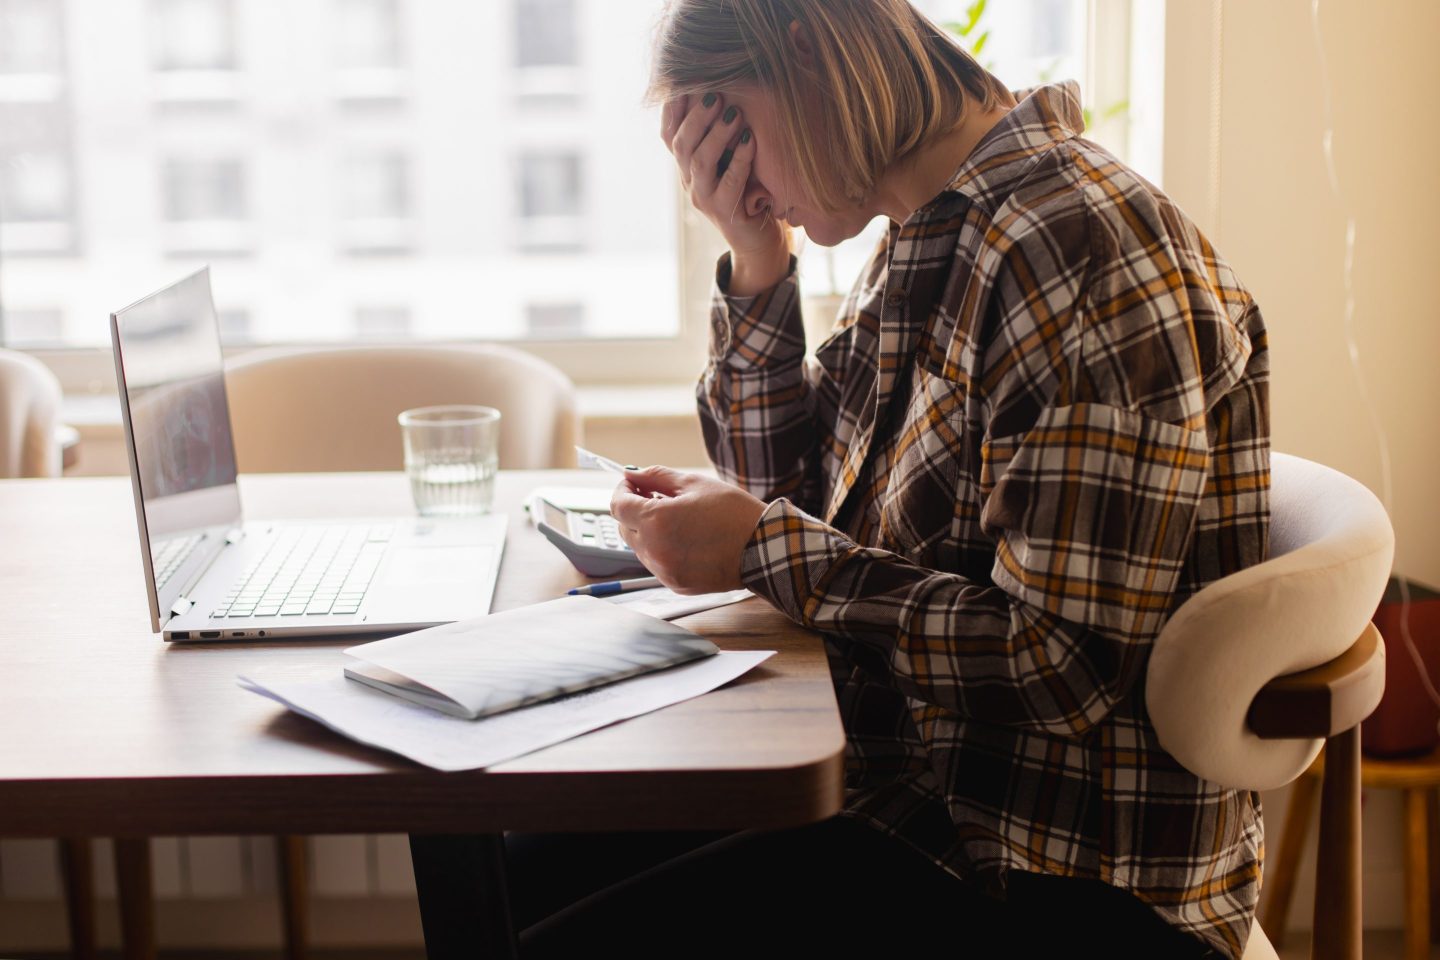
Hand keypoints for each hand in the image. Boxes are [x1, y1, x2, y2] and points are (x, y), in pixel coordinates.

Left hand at [610, 466, 767, 594]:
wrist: (764, 549)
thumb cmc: (734, 514)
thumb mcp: (696, 484)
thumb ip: (657, 477)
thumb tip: (633, 474)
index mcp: (656, 520)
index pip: (618, 506)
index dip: (623, 491)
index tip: (633, 484)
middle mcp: (654, 549)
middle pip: (624, 528)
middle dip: (635, 511)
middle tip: (656, 497)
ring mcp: (664, 570)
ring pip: (639, 548)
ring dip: (647, 531)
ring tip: (677, 519)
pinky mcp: (675, 584)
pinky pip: (656, 564)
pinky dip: (662, 550)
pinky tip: (685, 539)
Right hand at [660, 93, 789, 270]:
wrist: (758, 239)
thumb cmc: (749, 191)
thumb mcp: (731, 157)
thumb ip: (721, 132)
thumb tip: (724, 89)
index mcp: (686, 166)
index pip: (669, 134)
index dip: (672, 109)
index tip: (683, 82)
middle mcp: (689, 181)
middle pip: (681, 144)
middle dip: (697, 116)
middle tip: (716, 93)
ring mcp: (703, 198)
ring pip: (700, 161)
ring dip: (717, 134)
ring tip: (734, 113)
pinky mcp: (723, 212)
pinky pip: (729, 182)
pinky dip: (740, 158)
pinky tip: (751, 139)